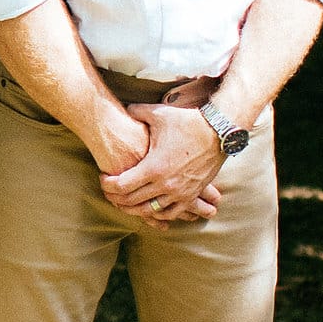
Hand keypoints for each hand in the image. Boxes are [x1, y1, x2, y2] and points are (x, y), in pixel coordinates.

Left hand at [101, 102, 223, 221]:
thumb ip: (137, 112)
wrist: (219, 132)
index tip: (103, 178)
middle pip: (132, 201)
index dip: (107, 184)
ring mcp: (179, 193)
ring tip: (125, 202)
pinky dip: (156, 213)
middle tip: (109, 192)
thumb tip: (125, 108)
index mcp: (153, 167)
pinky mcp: (191, 195)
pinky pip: (170, 213)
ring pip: (149, 211)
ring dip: (134, 209)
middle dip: (116, 198)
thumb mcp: (158, 114)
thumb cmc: (187, 122)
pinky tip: (149, 208)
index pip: (121, 185)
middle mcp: (165, 185)